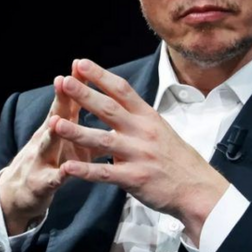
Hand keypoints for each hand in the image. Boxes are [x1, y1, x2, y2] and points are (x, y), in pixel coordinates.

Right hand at [0, 60, 94, 234]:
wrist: (22, 193)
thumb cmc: (55, 161)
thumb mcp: (73, 142)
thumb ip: (90, 126)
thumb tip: (113, 109)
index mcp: (61, 128)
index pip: (69, 102)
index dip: (75, 84)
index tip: (81, 64)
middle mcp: (49, 139)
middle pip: (56, 116)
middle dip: (61, 99)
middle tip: (64, 80)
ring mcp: (43, 160)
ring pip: (48, 144)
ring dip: (53, 133)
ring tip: (55, 122)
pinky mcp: (41, 183)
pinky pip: (52, 179)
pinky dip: (58, 175)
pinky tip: (64, 171)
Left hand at [53, 59, 229, 243]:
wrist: (197, 187)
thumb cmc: (177, 159)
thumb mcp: (161, 129)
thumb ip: (138, 118)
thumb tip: (119, 104)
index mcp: (148, 117)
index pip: (122, 90)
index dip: (100, 75)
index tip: (80, 63)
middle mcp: (143, 132)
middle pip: (109, 109)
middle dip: (84, 94)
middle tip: (64, 81)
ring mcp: (139, 155)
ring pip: (103, 140)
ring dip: (77, 132)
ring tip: (55, 123)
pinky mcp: (134, 178)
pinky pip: (105, 173)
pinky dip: (85, 170)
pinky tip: (68, 166)